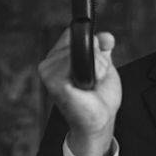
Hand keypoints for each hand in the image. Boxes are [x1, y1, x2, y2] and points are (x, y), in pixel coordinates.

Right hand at [37, 26, 120, 155]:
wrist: (99, 121)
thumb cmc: (98, 99)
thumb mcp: (104, 67)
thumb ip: (102, 49)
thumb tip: (106, 36)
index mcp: (58, 59)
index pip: (71, 34)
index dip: (90, 41)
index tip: (99, 56)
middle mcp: (49, 64)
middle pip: (77, 39)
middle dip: (96, 55)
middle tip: (95, 77)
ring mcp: (48, 72)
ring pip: (77, 50)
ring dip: (95, 66)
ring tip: (90, 83)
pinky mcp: (53, 82)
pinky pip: (74, 62)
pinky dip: (90, 72)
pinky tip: (85, 86)